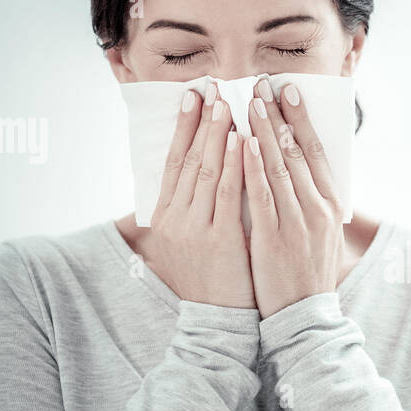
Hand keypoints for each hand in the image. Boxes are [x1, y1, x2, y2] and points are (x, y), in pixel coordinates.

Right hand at [140, 81, 255, 308]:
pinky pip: (228, 194)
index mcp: (167, 218)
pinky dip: (236, 164)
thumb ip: (191, 210)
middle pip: (188, 160)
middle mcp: (176, 219)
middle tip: (212, 87)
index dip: (183, 127)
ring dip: (218, 133)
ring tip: (228, 103)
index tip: (192, 96)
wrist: (217, 324)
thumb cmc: (212, 281)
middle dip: (201, 120)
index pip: (173, 162)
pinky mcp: (219, 240)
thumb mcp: (191, 243)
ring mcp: (196, 229)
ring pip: (207, 171)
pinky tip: (244, 140)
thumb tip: (196, 174)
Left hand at [242, 75, 344, 318]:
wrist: (304, 316)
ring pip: (278, 167)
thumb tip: (311, 172)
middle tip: (261, 84)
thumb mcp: (323, 234)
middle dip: (277, 115)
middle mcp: (318, 209)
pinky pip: (262, 195)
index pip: (315, 152)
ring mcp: (297, 223)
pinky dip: (252, 167)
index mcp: (331, 205)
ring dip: (262, 131)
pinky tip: (242, 143)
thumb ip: (316, 203)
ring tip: (247, 102)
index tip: (287, 91)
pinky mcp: (275, 238)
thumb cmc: (308, 273)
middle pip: (296, 152)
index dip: (300, 119)